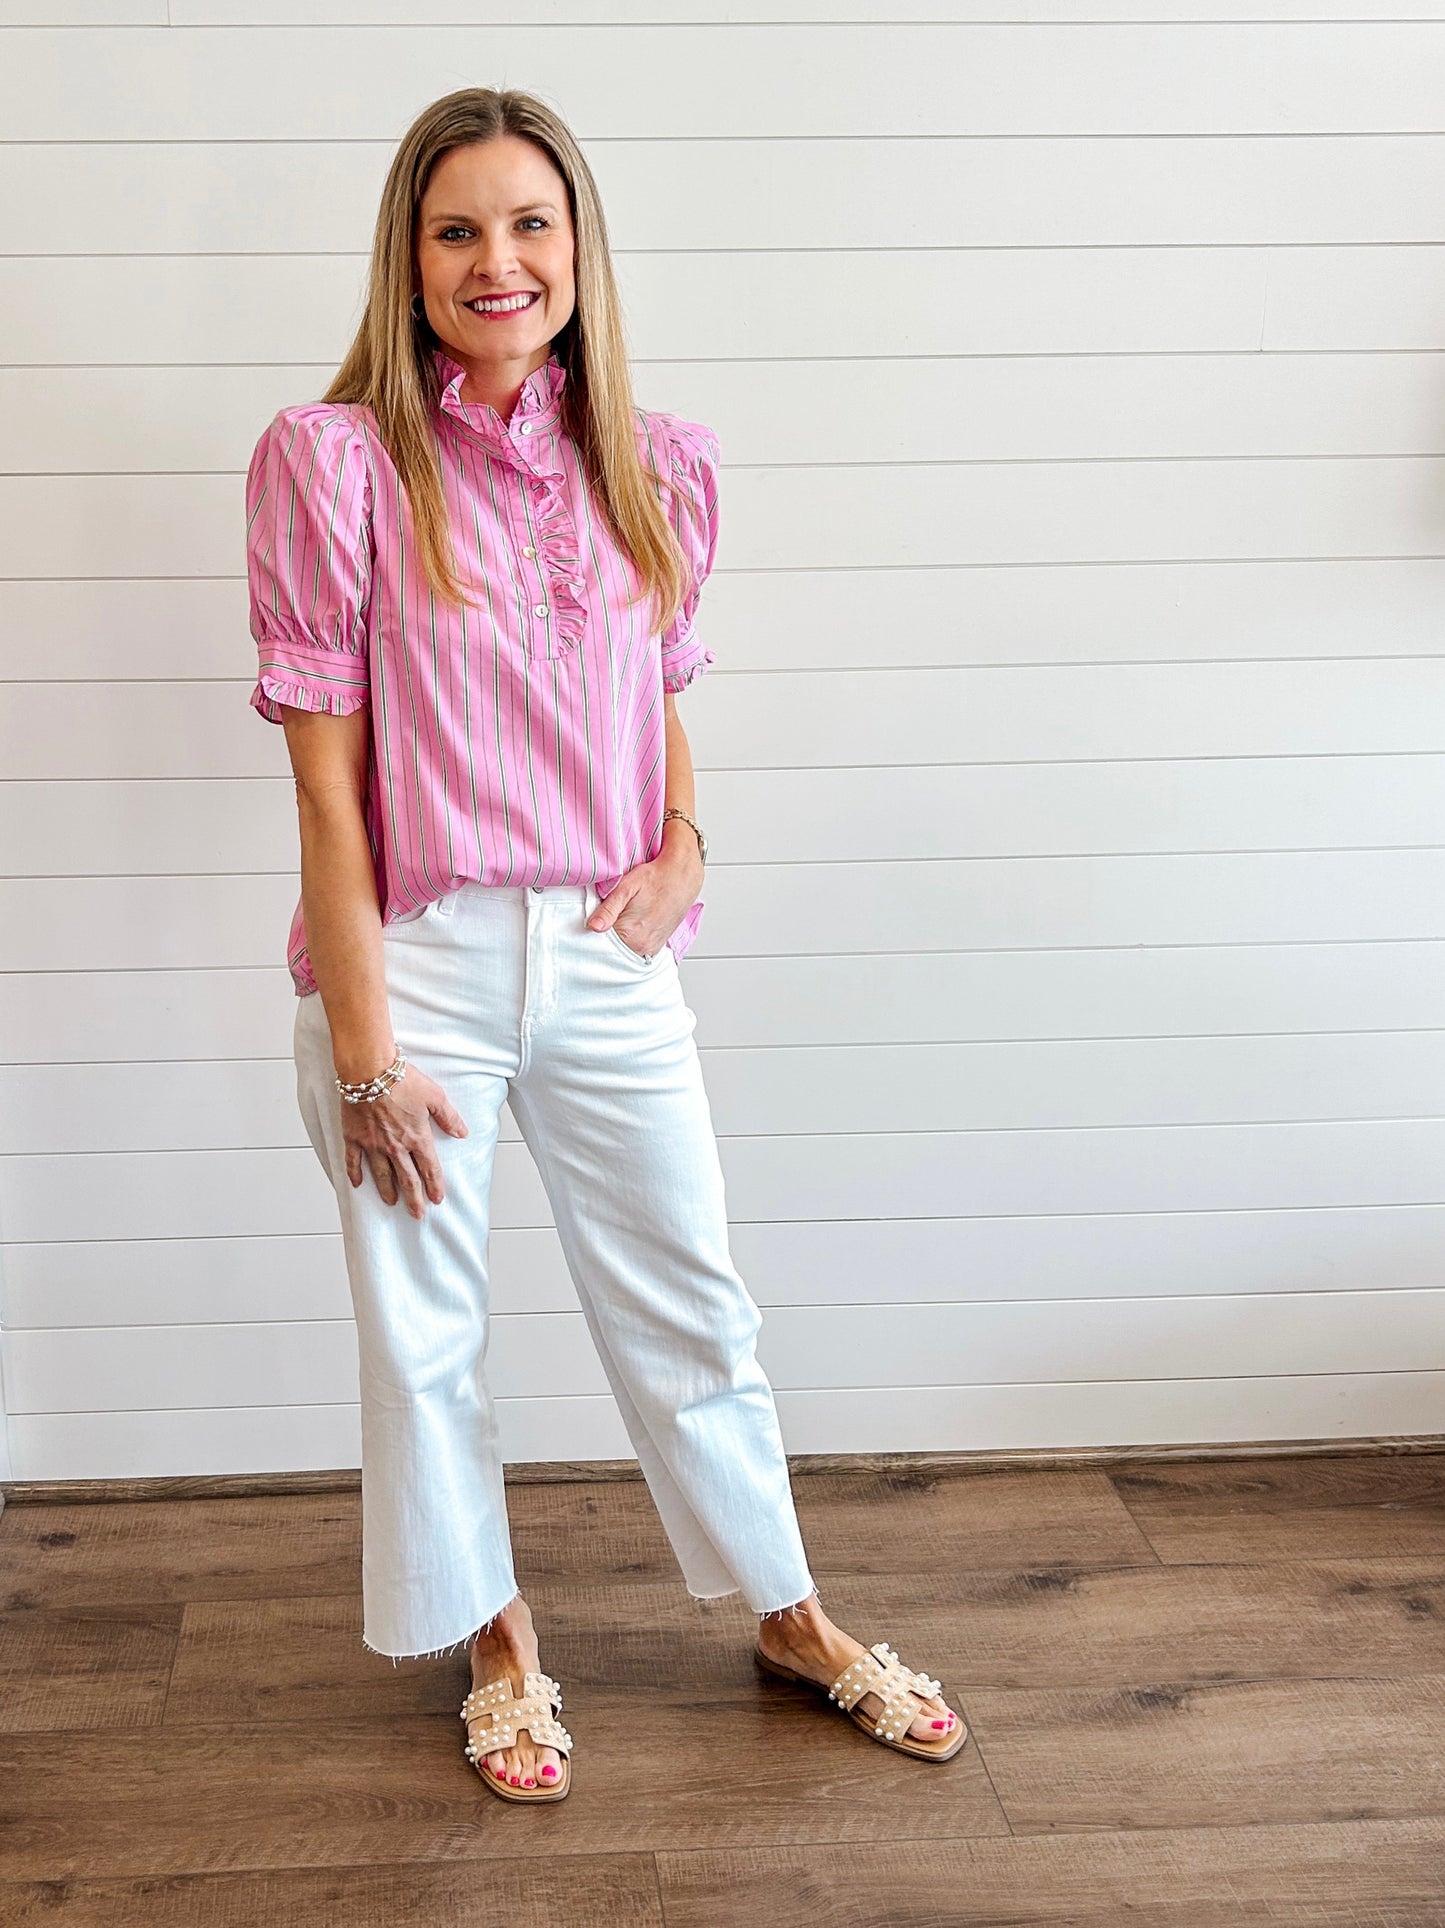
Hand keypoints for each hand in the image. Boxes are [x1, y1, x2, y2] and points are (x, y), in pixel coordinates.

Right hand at [340, 1060, 467, 1218]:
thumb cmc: (402, 1079)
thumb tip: (462, 1133)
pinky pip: (353, 1161)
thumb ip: (448, 1117)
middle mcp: (395, 1146)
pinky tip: (357, 1184)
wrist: (370, 1070)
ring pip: (381, 1175)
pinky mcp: (354, 1137)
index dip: (434, 1186)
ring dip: (387, 1191)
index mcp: (417, 1137)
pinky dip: (355, 1174)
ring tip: (391, 1203)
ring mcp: (373, 1144)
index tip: (437, 1200)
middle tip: (417, 1214)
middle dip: (414, 1199)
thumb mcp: (435, 1096)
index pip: (429, 1169)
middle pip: (407, 1179)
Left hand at [588, 839, 702, 958]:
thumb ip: (608, 909)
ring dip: (616, 941)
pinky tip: (629, 927)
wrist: (682, 877)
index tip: (589, 923)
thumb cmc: (655, 878)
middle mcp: (642, 947)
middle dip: (602, 939)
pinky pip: (635, 951)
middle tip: (603, 919)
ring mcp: (650, 949)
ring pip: (622, 952)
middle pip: (610, 951)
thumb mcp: (625, 887)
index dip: (590, 933)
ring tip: (618, 921)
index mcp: (630, 935)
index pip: (598, 945)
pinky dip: (628, 943)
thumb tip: (592, 926)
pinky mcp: (656, 947)